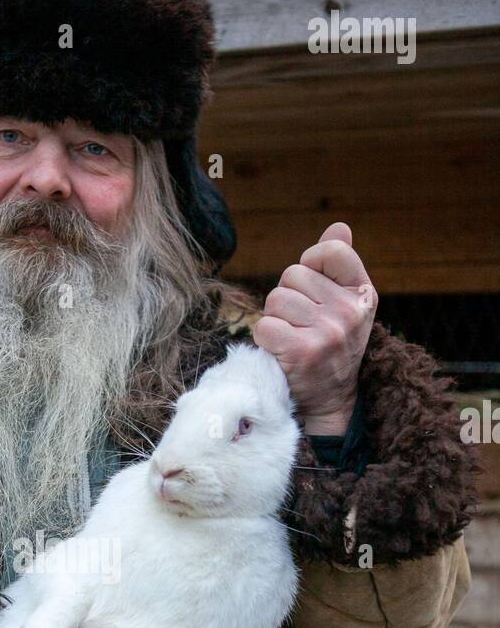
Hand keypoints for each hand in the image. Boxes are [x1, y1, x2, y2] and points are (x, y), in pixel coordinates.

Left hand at [253, 222, 377, 435]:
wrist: (330, 401)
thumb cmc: (332, 345)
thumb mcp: (346, 304)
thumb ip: (339, 265)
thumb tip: (339, 226)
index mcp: (362, 293)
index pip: (331, 249)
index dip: (311, 262)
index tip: (313, 287)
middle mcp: (349, 311)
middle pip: (293, 274)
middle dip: (288, 297)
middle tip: (300, 324)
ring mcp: (328, 332)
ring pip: (276, 300)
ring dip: (275, 319)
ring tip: (292, 338)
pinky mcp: (303, 352)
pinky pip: (265, 326)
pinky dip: (265, 339)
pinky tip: (281, 352)